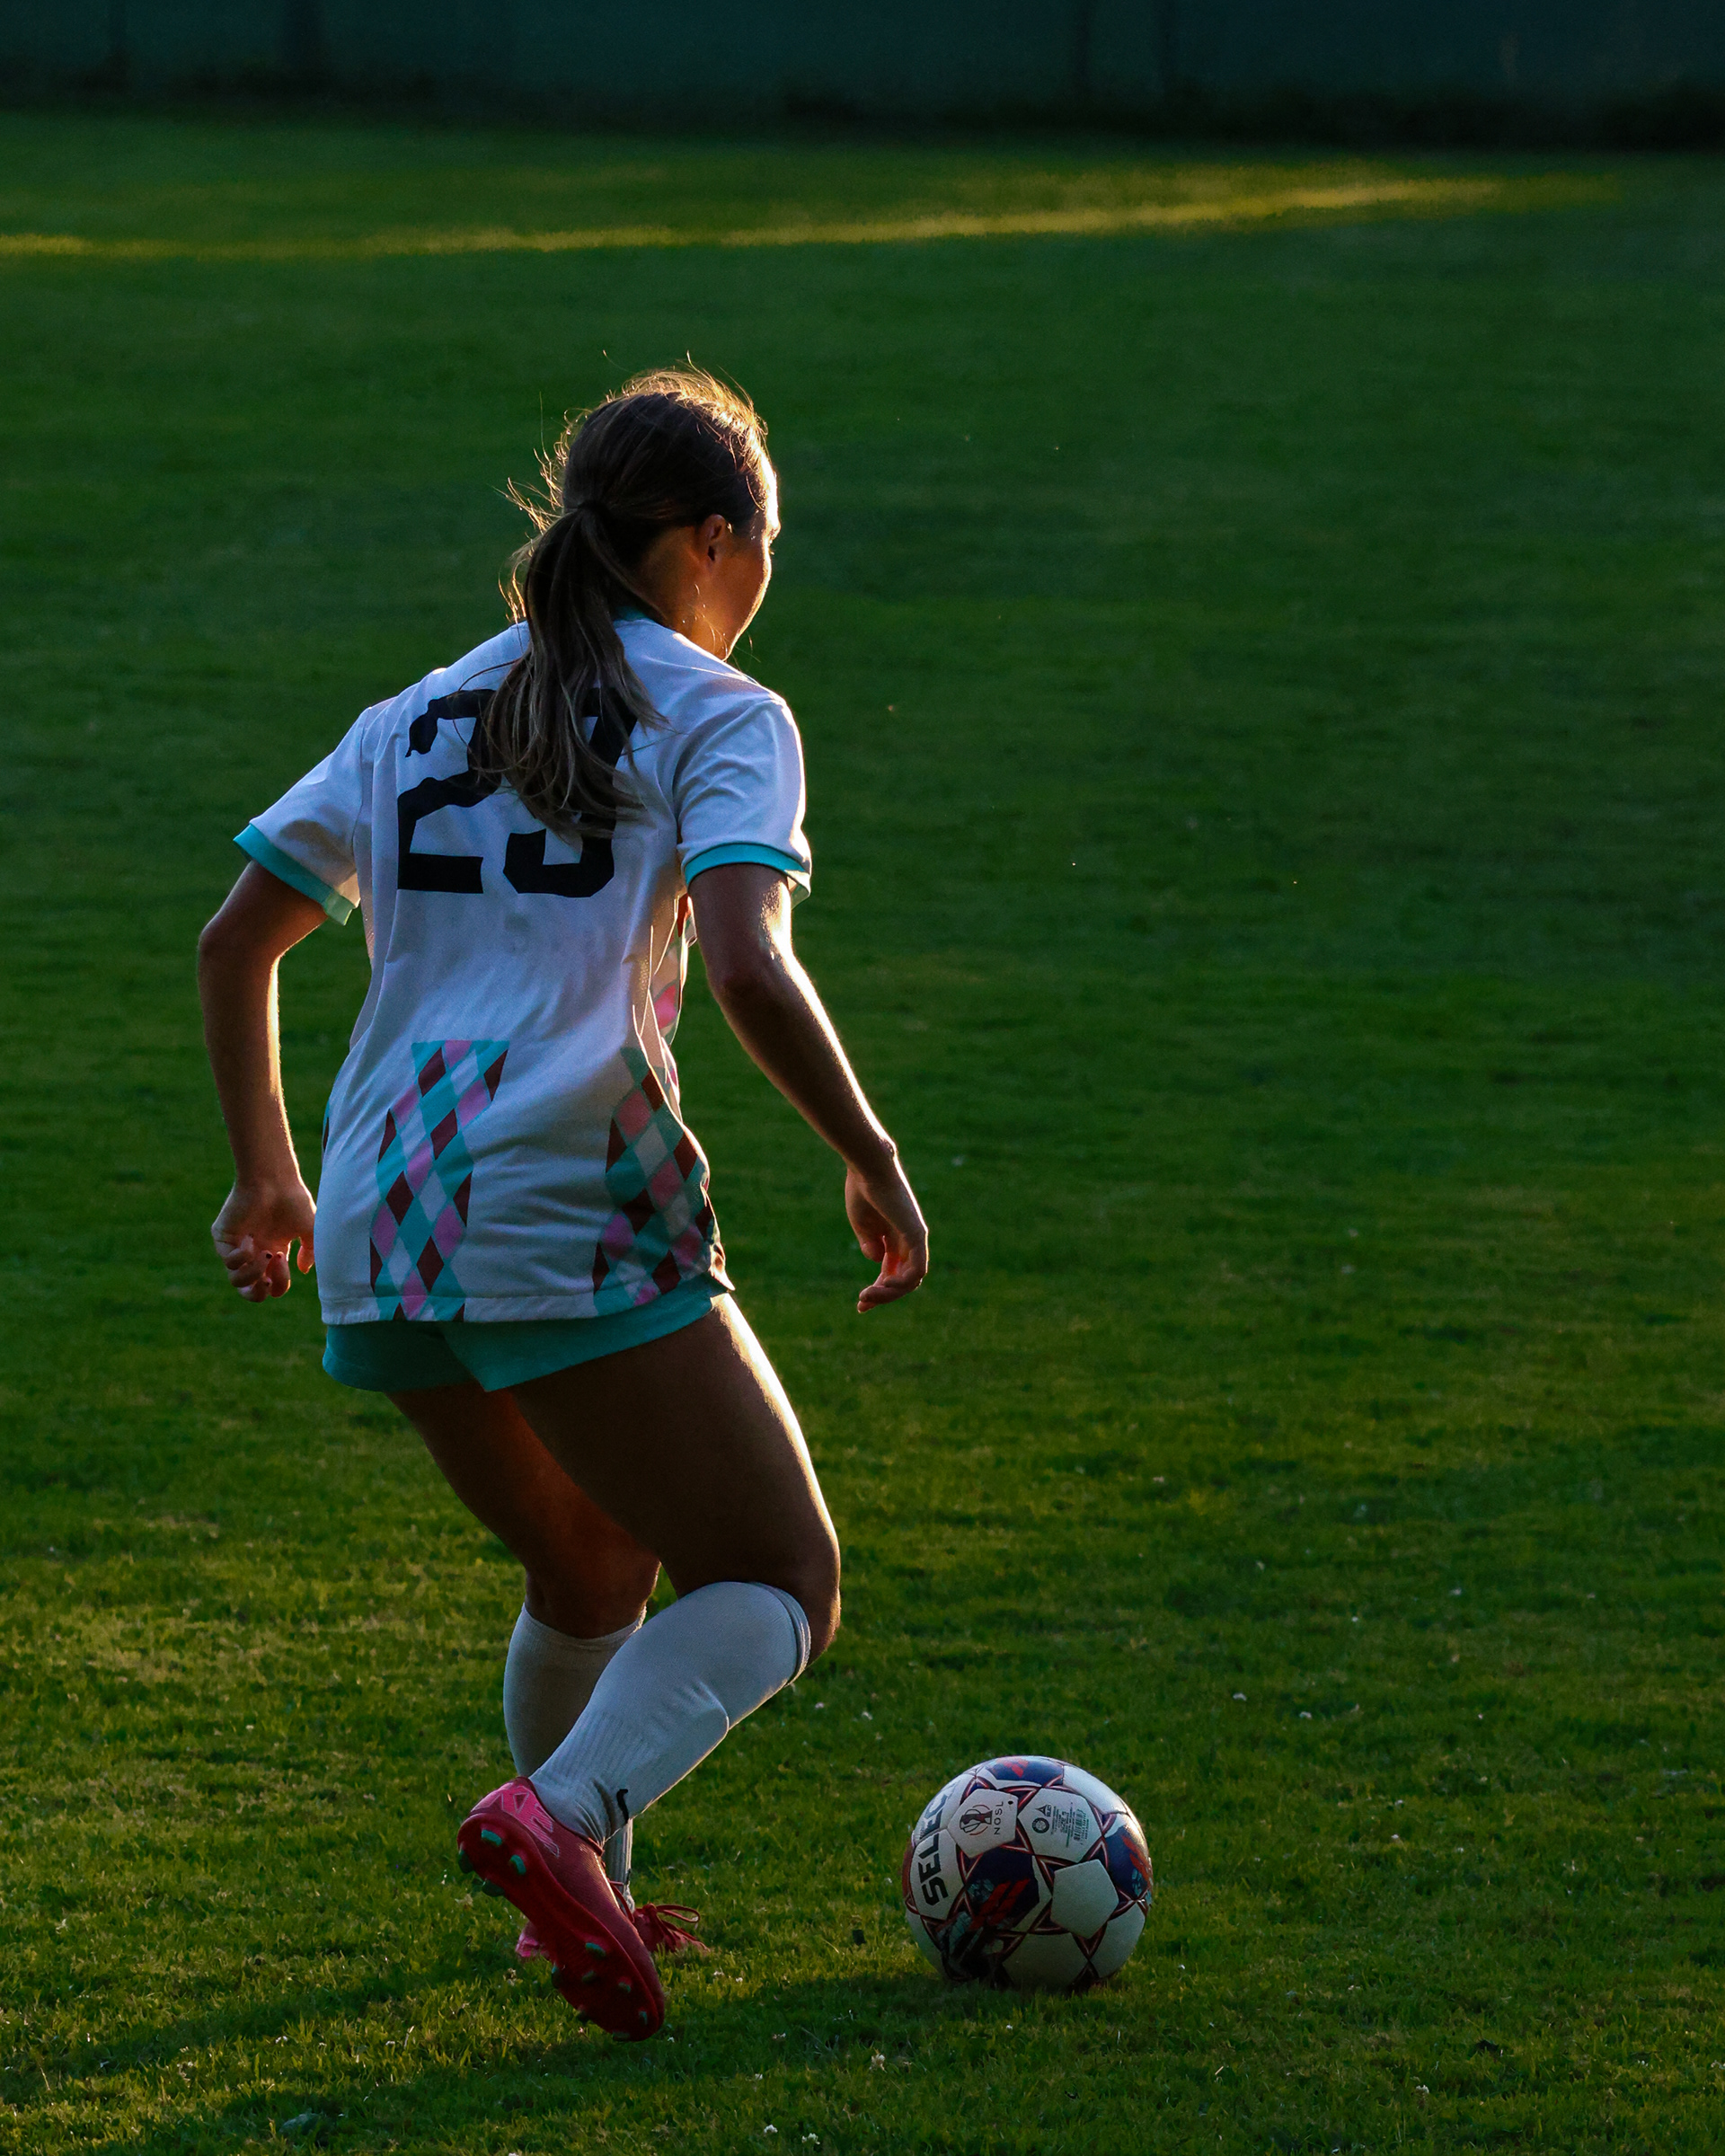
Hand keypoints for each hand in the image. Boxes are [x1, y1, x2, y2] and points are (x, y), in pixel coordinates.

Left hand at [212, 1181, 315, 1302]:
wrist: (274, 1180)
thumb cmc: (293, 1200)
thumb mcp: (311, 1230)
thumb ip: (311, 1252)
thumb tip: (303, 1270)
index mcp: (274, 1253)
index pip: (274, 1285)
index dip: (280, 1283)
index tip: (285, 1260)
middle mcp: (255, 1253)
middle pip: (250, 1291)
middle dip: (259, 1293)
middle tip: (267, 1280)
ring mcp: (238, 1246)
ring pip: (236, 1281)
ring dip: (253, 1275)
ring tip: (263, 1256)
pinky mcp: (223, 1237)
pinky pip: (228, 1261)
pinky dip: (241, 1257)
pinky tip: (251, 1240)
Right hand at [845, 1153, 927, 1312]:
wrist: (868, 1168)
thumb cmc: (862, 1190)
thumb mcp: (863, 1224)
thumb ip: (870, 1244)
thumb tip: (877, 1261)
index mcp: (894, 1239)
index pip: (892, 1273)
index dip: (878, 1292)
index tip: (861, 1305)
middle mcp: (908, 1241)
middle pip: (903, 1280)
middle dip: (883, 1296)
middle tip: (862, 1303)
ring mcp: (915, 1238)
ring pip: (911, 1279)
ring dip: (890, 1292)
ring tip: (868, 1295)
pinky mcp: (917, 1234)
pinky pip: (917, 1268)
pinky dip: (904, 1282)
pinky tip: (884, 1285)